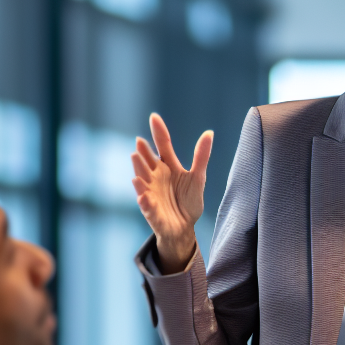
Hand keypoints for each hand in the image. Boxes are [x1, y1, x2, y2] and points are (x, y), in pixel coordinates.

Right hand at [131, 112, 211, 271]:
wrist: (184, 227)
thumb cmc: (188, 201)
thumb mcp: (198, 177)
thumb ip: (201, 156)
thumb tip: (209, 132)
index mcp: (168, 166)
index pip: (162, 145)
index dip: (158, 132)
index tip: (154, 116)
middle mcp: (156, 176)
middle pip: (148, 161)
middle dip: (143, 152)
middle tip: (140, 140)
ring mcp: (151, 192)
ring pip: (142, 179)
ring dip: (139, 169)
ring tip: (134, 156)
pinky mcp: (151, 210)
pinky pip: (146, 205)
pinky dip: (143, 199)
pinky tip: (143, 195)